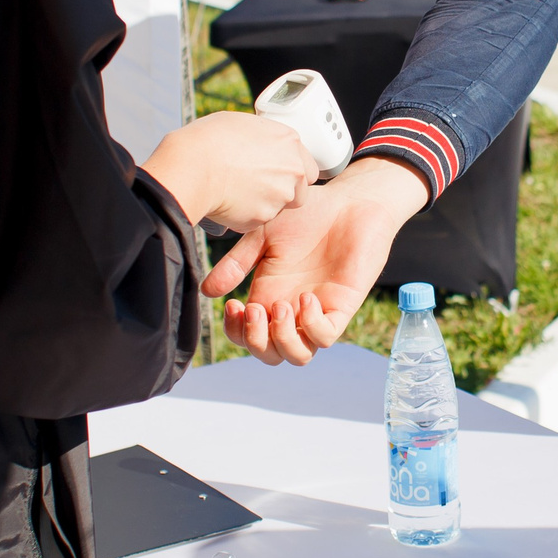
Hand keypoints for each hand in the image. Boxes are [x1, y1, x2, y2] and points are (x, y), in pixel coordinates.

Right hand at [140, 111, 316, 232]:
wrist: (191, 167)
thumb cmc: (209, 140)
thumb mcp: (243, 124)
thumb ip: (263, 139)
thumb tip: (261, 145)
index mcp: (290, 142)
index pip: (308, 166)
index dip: (292, 171)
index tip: (279, 173)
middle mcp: (292, 170)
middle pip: (300, 191)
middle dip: (284, 192)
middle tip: (259, 186)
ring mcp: (280, 196)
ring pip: (279, 208)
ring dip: (264, 204)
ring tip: (238, 191)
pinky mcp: (262, 217)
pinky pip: (257, 220)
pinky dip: (246, 214)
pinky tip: (229, 200)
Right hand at [204, 155, 426, 364]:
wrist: (350, 201)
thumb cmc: (308, 215)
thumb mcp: (260, 236)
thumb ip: (236, 264)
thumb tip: (207, 291)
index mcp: (269, 297)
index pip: (247, 336)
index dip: (236, 332)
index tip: (233, 305)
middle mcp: (291, 310)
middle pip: (270, 354)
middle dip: (256, 341)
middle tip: (253, 310)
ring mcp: (318, 312)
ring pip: (299, 356)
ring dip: (283, 339)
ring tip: (280, 306)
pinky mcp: (343, 307)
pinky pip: (326, 337)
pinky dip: (312, 324)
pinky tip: (307, 297)